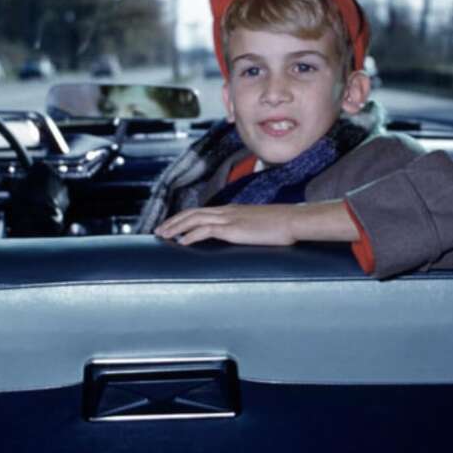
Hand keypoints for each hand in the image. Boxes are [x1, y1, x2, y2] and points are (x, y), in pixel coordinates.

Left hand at [155, 204, 298, 245]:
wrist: (293, 220)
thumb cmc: (282, 226)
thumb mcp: (259, 226)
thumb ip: (248, 230)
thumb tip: (244, 239)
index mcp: (232, 210)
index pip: (201, 211)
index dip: (184, 218)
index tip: (173, 225)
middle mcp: (227, 211)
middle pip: (192, 213)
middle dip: (173, 221)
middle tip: (158, 230)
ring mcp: (229, 218)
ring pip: (194, 219)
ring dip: (176, 227)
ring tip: (163, 236)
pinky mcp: (233, 229)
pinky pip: (205, 231)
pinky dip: (191, 235)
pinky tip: (182, 242)